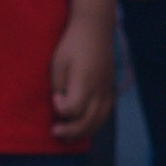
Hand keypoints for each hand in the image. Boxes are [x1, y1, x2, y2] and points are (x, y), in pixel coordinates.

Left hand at [50, 16, 115, 143]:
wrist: (95, 29)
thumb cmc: (72, 44)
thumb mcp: (58, 64)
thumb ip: (59, 87)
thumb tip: (59, 106)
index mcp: (85, 81)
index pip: (73, 109)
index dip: (61, 109)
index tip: (54, 99)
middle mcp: (99, 89)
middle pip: (87, 121)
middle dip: (70, 130)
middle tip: (54, 130)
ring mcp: (108, 90)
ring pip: (98, 121)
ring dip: (82, 132)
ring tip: (67, 136)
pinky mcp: (111, 90)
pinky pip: (105, 114)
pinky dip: (94, 124)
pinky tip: (83, 126)